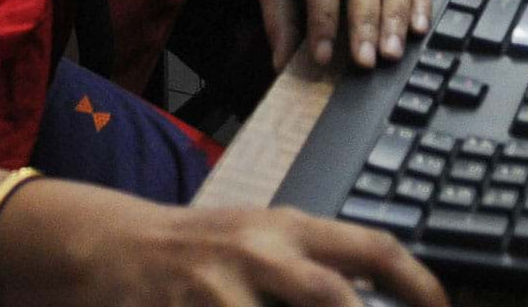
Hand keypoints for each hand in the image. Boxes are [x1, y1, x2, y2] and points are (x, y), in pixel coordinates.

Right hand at [0, 181, 448, 306]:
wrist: (107, 247)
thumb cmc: (199, 251)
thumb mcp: (261, 242)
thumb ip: (315, 267)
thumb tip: (381, 295)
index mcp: (289, 229)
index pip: (373, 247)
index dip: (420, 284)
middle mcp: (258, 253)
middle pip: (332, 298)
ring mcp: (216, 289)